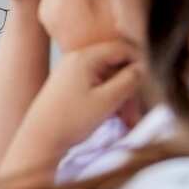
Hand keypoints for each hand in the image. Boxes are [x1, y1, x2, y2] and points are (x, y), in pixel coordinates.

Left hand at [18, 39, 141, 157]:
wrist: (39, 139)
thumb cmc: (72, 120)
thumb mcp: (108, 100)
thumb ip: (129, 80)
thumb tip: (142, 67)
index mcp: (83, 57)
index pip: (122, 48)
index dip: (140, 63)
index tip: (149, 85)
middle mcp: (75, 60)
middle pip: (115, 66)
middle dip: (129, 88)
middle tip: (136, 113)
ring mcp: (70, 73)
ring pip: (107, 79)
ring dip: (121, 98)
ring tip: (128, 122)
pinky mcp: (68, 86)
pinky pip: (96, 88)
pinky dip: (108, 101)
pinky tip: (116, 119)